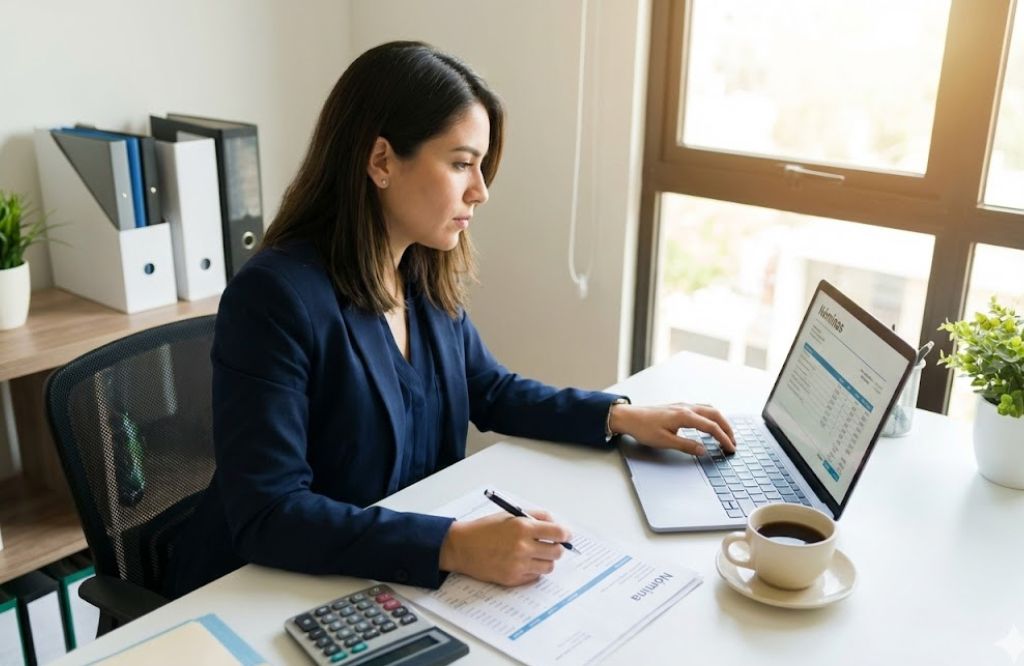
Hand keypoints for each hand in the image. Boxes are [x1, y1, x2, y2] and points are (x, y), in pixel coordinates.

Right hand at [438, 509, 569, 586]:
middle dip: (557, 547)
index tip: (566, 535)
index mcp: (523, 527)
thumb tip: (556, 523)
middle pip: (557, 552)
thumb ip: (535, 516)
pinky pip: (535, 576)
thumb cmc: (485, 529)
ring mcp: (518, 565)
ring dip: (546, 560)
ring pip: (548, 566)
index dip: (566, 534)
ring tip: (535, 554)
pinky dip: (533, 570)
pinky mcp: (513, 579)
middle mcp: (522, 547)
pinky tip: (524, 562)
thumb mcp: (510, 515)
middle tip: (550, 545)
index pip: (558, 533)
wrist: (462, 547)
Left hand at [609, 402, 735, 455]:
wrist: (629, 417)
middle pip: (715, 415)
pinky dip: (711, 417)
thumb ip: (686, 446)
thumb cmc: (643, 428)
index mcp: (684, 416)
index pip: (711, 427)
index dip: (724, 438)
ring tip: (725, 434)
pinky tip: (709, 424)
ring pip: (709, 410)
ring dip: (720, 421)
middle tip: (733, 442)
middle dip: (727, 428)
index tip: (731, 448)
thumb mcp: (665, 442)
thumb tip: (703, 450)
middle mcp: (686, 408)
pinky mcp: (678, 407)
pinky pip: (701, 409)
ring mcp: (683, 406)